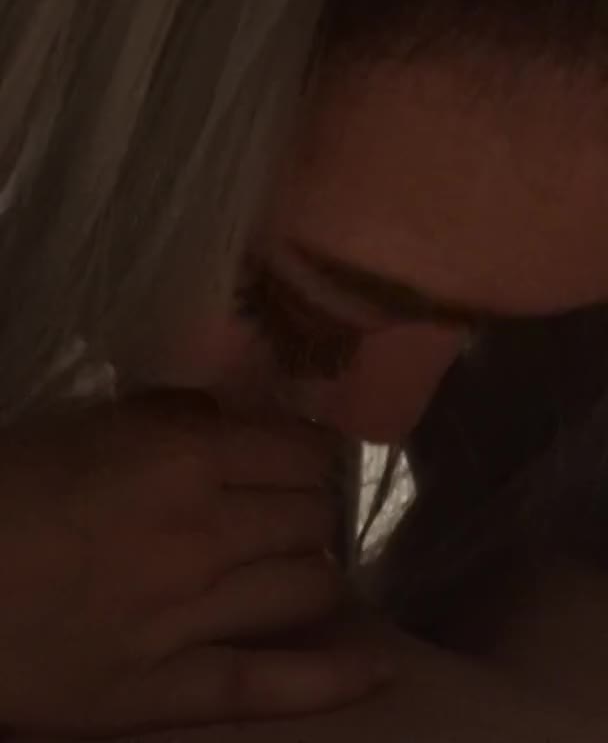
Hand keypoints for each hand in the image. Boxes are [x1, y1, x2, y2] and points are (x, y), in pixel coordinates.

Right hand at [0, 392, 388, 733]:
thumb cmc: (4, 489)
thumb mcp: (82, 424)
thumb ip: (167, 414)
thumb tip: (230, 413)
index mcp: (182, 455)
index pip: (299, 448)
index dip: (314, 450)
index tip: (310, 454)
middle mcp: (204, 531)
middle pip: (312, 514)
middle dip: (314, 505)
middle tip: (297, 506)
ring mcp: (192, 615)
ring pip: (306, 584)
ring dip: (316, 567)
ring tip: (301, 560)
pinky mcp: (168, 691)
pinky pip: (269, 685)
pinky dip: (332, 677)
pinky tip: (375, 666)